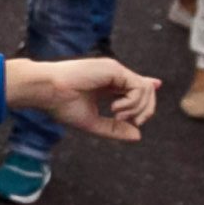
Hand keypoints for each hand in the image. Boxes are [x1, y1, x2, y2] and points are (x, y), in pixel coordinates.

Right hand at [7, 55, 158, 139]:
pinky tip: (115, 109)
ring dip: (137, 108)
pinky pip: (139, 87)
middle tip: (128, 122)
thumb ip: (114, 128)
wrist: (46, 91)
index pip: (133, 84)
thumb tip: (138, 135)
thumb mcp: (91, 122)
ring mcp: (114, 70)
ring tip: (117, 116)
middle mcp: (112, 74)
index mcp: (105, 83)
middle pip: (145, 89)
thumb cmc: (61, 105)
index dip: (147, 86)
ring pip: (145, 89)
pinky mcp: (114, 69)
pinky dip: (133, 103)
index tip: (156, 84)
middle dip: (145, 110)